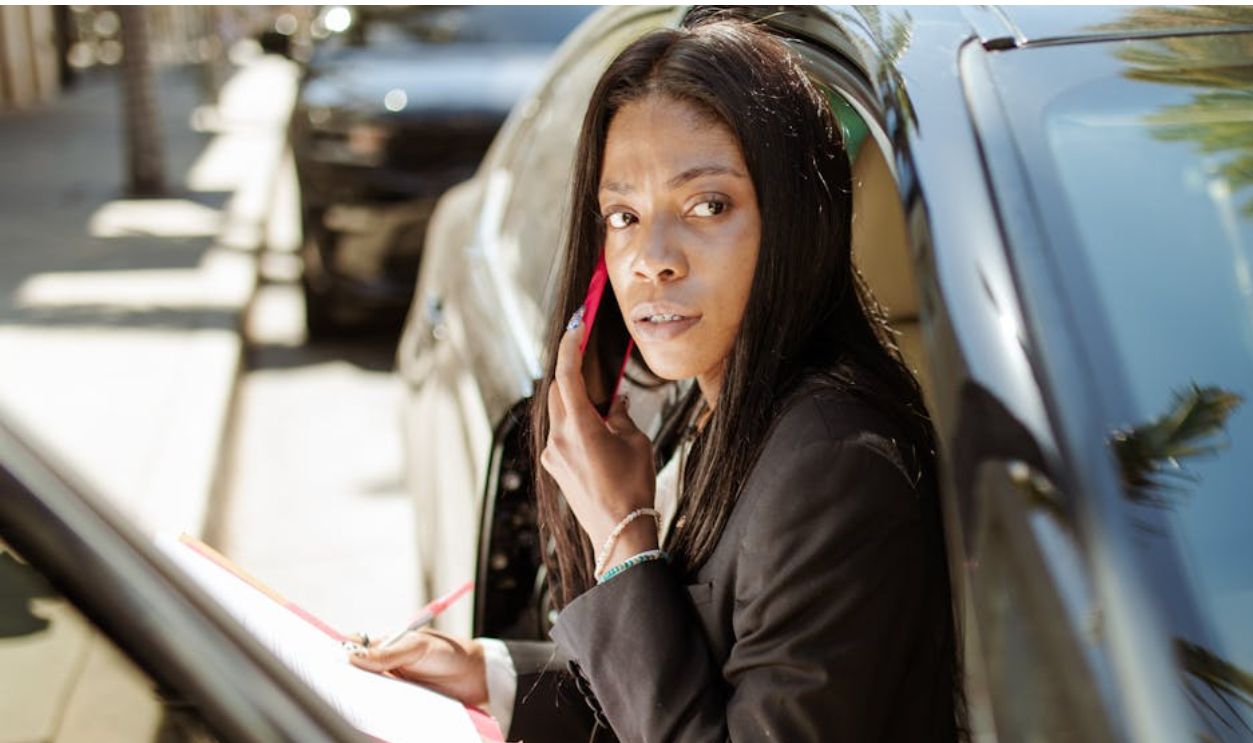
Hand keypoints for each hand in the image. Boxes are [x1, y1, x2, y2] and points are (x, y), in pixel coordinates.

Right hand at [346, 629, 487, 707]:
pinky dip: (377, 710)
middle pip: (356, 672)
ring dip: (361, 696)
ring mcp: (392, 684)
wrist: (475, 676)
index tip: (330, 661)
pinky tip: (373, 714)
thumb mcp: (418, 648)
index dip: (340, 652)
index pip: (355, 646)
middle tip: (337, 686)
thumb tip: (353, 657)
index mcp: (386, 644)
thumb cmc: (448, 653)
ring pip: (367, 691)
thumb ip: (387, 654)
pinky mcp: (400, 702)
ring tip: (352, 702)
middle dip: (346, 678)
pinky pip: (383, 707)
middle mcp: (385, 664)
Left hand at [540, 316, 658, 558]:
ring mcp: (553, 453)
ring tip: (596, 390)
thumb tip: (616, 402)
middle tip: (585, 350)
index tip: (577, 326)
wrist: (619, 532)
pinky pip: (560, 430)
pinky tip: (595, 421)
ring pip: (557, 410)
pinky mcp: (555, 466)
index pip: (566, 375)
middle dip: (570, 368)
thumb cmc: (632, 489)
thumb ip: (621, 415)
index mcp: (579, 427)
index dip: (570, 346)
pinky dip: (573, 418)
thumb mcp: (636, 443)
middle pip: (557, 390)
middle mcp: (559, 438)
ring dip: (573, 395)